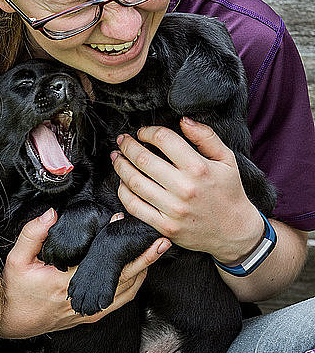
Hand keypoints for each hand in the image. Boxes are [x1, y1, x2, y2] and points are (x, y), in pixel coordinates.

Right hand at [0, 209, 170, 337]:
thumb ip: (32, 235)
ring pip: (127, 291)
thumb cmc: (14, 291)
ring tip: (157, 251)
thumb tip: (51, 213)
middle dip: (144, 258)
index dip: (115, 242)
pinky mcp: (92, 314)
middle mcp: (84, 300)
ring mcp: (91, 310)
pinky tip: (140, 270)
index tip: (123, 221)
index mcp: (66, 283)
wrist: (11, 322)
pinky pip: (121, 300)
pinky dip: (134, 284)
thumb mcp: (16, 260)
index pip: (99, 260)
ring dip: (143, 270)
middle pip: (123, 278)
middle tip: (160, 239)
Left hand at [111, 118, 263, 264]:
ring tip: (117, 157)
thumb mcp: (226, 159)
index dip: (148, 131)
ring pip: (134, 182)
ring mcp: (173, 209)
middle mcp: (184, 188)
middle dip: (127, 146)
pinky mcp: (165, 226)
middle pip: (143, 159)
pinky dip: (123, 192)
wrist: (235, 232)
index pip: (163, 139)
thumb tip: (183, 120)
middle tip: (122, 140)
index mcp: (198, 167)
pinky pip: (134, 207)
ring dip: (121, 166)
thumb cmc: (229, 191)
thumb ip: (206, 136)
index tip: (142, 132)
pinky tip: (123, 182)